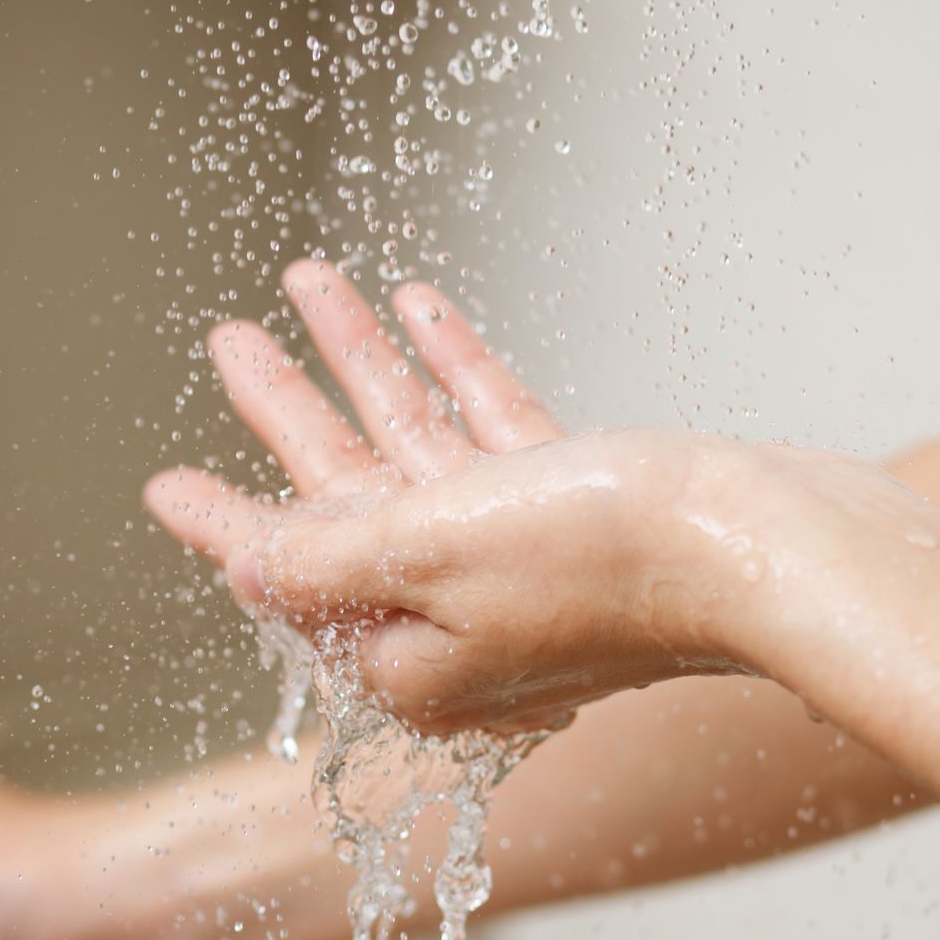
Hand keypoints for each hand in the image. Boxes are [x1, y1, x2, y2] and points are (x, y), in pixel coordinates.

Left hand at [145, 261, 939, 735]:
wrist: (777, 547)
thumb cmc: (606, 558)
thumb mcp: (428, 553)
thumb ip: (324, 560)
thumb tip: (247, 568)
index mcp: (408, 656)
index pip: (290, 576)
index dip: (224, 521)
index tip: (162, 485)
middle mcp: (461, 622)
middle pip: (348, 500)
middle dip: (289, 414)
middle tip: (230, 342)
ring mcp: (524, 566)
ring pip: (420, 451)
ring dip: (365, 365)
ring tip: (311, 284)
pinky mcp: (583, 514)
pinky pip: (496, 434)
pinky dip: (455, 373)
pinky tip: (419, 306)